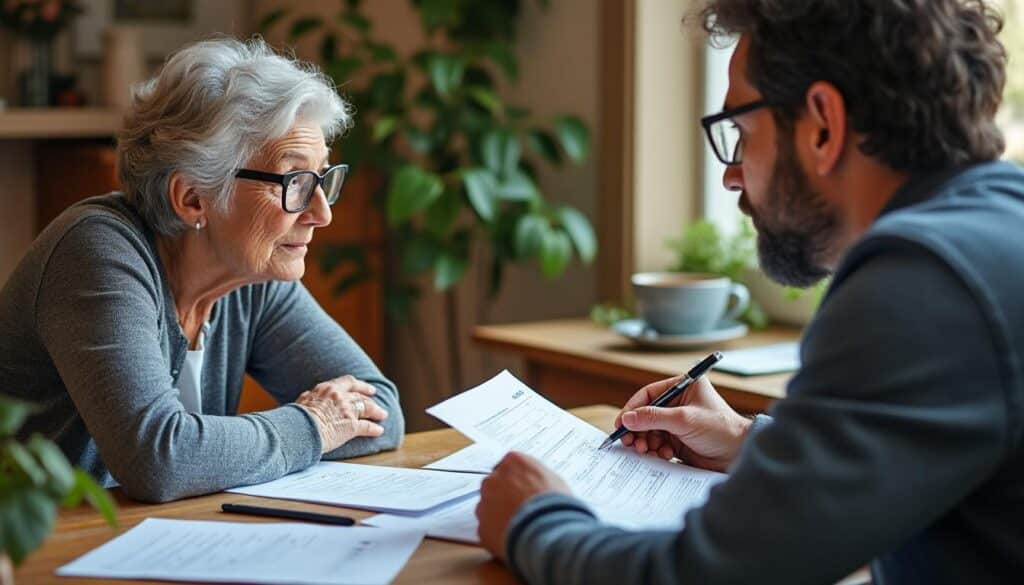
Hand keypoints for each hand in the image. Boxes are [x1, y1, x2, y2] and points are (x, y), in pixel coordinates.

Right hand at [294, 375, 388, 453]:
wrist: (296, 430)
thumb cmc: (294, 419)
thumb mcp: (302, 402)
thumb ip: (310, 398)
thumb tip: (308, 399)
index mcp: (326, 388)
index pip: (347, 382)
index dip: (359, 385)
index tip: (366, 388)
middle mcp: (339, 396)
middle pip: (359, 395)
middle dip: (369, 397)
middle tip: (375, 399)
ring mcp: (346, 410)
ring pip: (366, 407)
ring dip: (376, 411)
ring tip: (382, 415)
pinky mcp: (350, 425)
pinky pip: (366, 426)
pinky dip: (374, 428)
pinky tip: (379, 430)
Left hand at [476, 452, 570, 561]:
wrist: (547, 533)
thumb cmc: (555, 505)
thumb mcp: (554, 480)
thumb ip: (536, 477)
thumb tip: (535, 485)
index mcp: (512, 461)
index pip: (510, 466)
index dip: (518, 481)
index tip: (525, 490)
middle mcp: (493, 479)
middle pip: (495, 485)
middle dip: (505, 497)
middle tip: (522, 510)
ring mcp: (484, 503)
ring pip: (489, 508)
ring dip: (499, 515)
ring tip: (520, 527)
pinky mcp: (482, 527)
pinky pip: (488, 529)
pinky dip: (497, 533)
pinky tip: (513, 538)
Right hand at [614, 376, 751, 471]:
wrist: (739, 455)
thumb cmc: (721, 429)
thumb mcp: (684, 420)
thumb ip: (653, 418)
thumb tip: (627, 418)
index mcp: (683, 388)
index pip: (649, 394)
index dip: (632, 408)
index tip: (621, 423)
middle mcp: (679, 404)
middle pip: (646, 415)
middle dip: (637, 429)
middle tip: (629, 441)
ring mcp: (678, 423)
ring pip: (649, 431)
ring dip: (645, 441)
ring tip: (646, 450)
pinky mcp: (679, 441)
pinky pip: (658, 444)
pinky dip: (656, 450)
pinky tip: (664, 454)